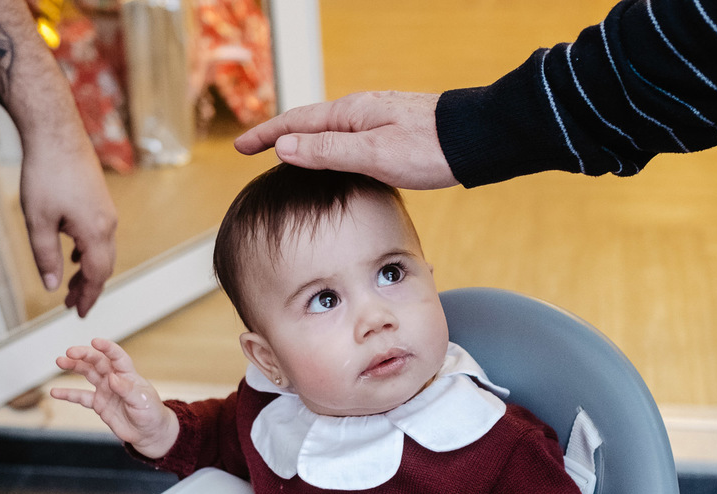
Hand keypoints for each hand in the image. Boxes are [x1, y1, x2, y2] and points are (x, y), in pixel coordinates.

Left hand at [19, 130, 117, 317]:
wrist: (56, 132)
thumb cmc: (45, 174)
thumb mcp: (38, 221)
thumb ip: (45, 256)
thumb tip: (51, 287)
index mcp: (95, 233)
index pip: (97, 276)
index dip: (88, 297)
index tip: (78, 314)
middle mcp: (107, 224)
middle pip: (103, 266)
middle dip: (88, 288)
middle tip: (70, 305)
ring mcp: (105, 211)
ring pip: (102, 251)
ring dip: (88, 271)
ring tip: (69, 284)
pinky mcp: (99, 200)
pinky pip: (99, 235)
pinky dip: (88, 252)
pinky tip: (73, 254)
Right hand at [50, 339, 177, 457]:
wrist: (148, 433)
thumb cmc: (151, 414)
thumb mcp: (143, 401)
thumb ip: (127, 389)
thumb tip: (112, 377)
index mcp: (128, 375)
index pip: (117, 357)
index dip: (107, 348)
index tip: (95, 342)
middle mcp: (115, 379)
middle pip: (97, 362)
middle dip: (84, 355)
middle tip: (69, 352)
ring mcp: (105, 390)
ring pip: (87, 374)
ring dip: (74, 366)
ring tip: (60, 361)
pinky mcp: (99, 404)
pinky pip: (81, 397)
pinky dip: (68, 394)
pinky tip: (55, 392)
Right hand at [234, 91, 458, 189]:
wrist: (475, 139)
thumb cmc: (429, 149)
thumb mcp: (373, 154)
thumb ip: (328, 151)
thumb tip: (284, 147)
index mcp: (350, 114)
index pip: (295, 123)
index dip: (266, 136)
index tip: (240, 148)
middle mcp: (360, 111)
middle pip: (308, 123)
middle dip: (279, 136)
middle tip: (253, 151)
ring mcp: (377, 119)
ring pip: (328, 130)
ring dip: (303, 142)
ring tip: (286, 157)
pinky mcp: (392, 131)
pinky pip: (347, 137)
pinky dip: (328, 147)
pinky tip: (334, 159)